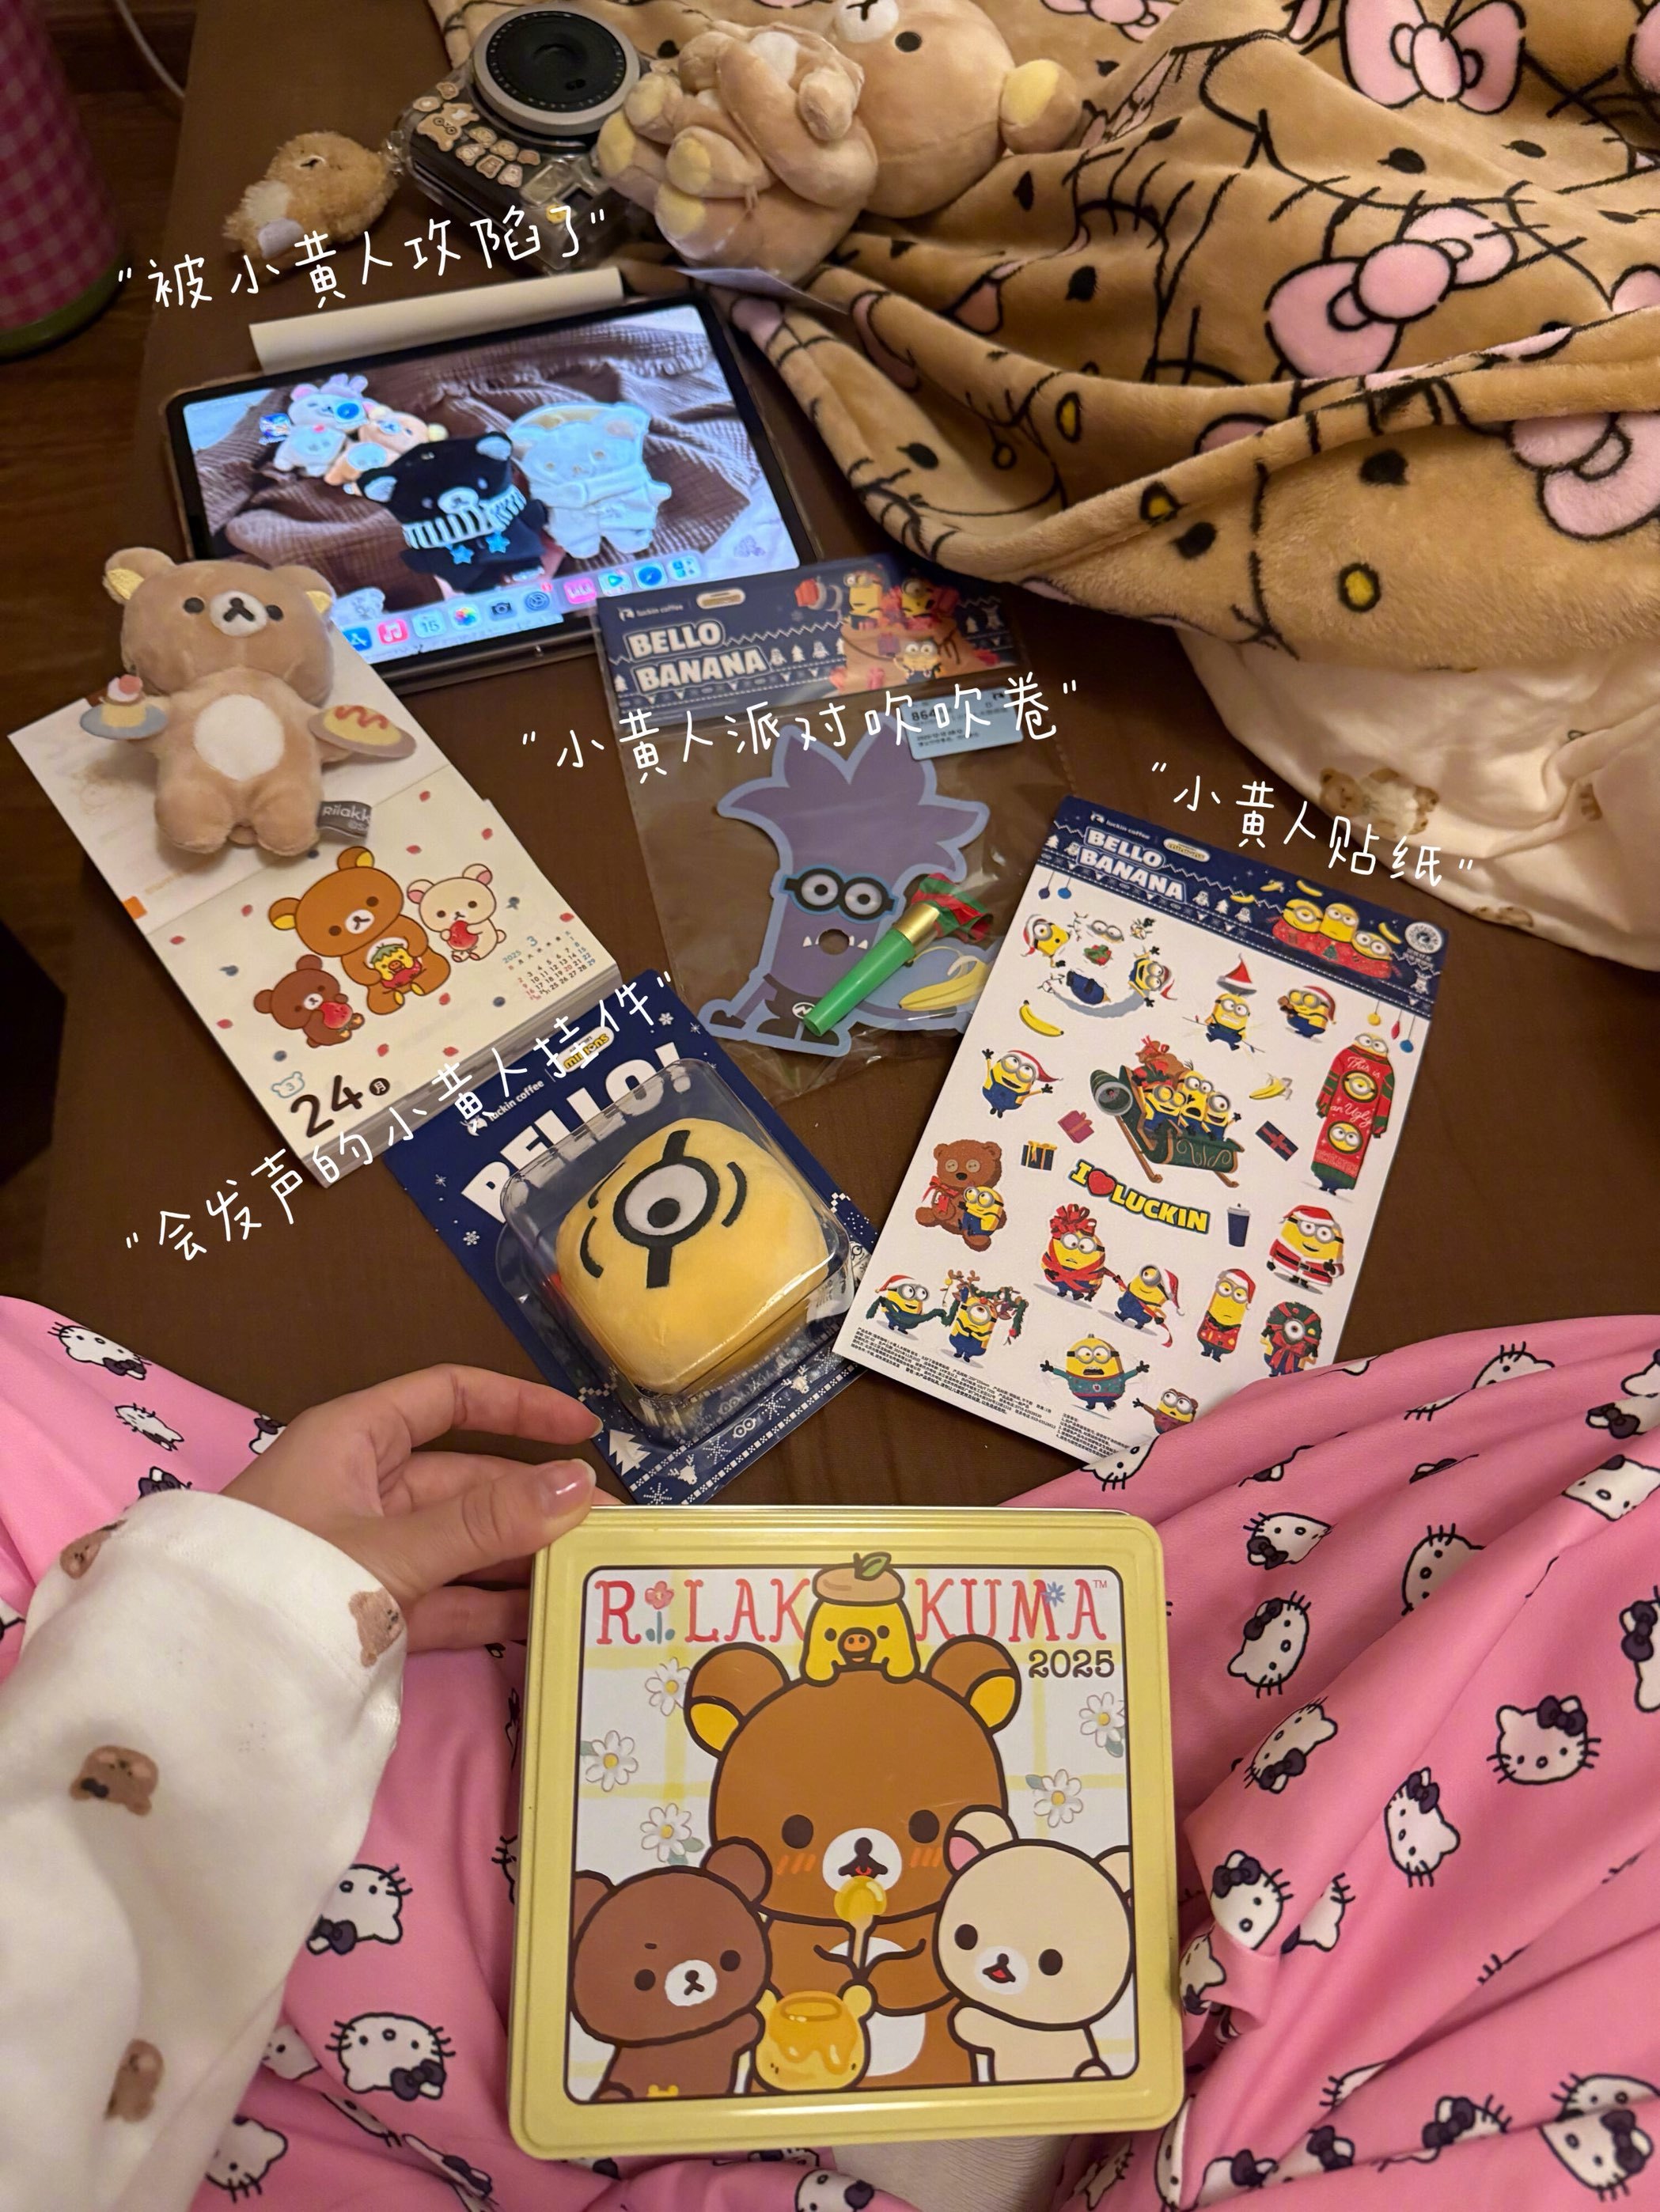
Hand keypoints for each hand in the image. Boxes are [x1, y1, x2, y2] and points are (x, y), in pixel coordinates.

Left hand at [226, 1365, 597, 1649]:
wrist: (190, 1682)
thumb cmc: (285, 1581)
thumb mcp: (394, 1549)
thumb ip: (488, 1522)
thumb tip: (582, 1486)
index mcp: (354, 1439)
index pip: (449, 1397)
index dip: (517, 1406)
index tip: (583, 1431)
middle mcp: (362, 1487)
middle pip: (466, 1479)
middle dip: (536, 1501)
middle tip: (610, 1529)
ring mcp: (366, 1553)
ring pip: (460, 1543)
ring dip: (521, 1558)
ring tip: (592, 1575)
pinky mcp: (367, 1613)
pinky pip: (442, 1598)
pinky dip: (489, 1608)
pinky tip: (544, 1618)